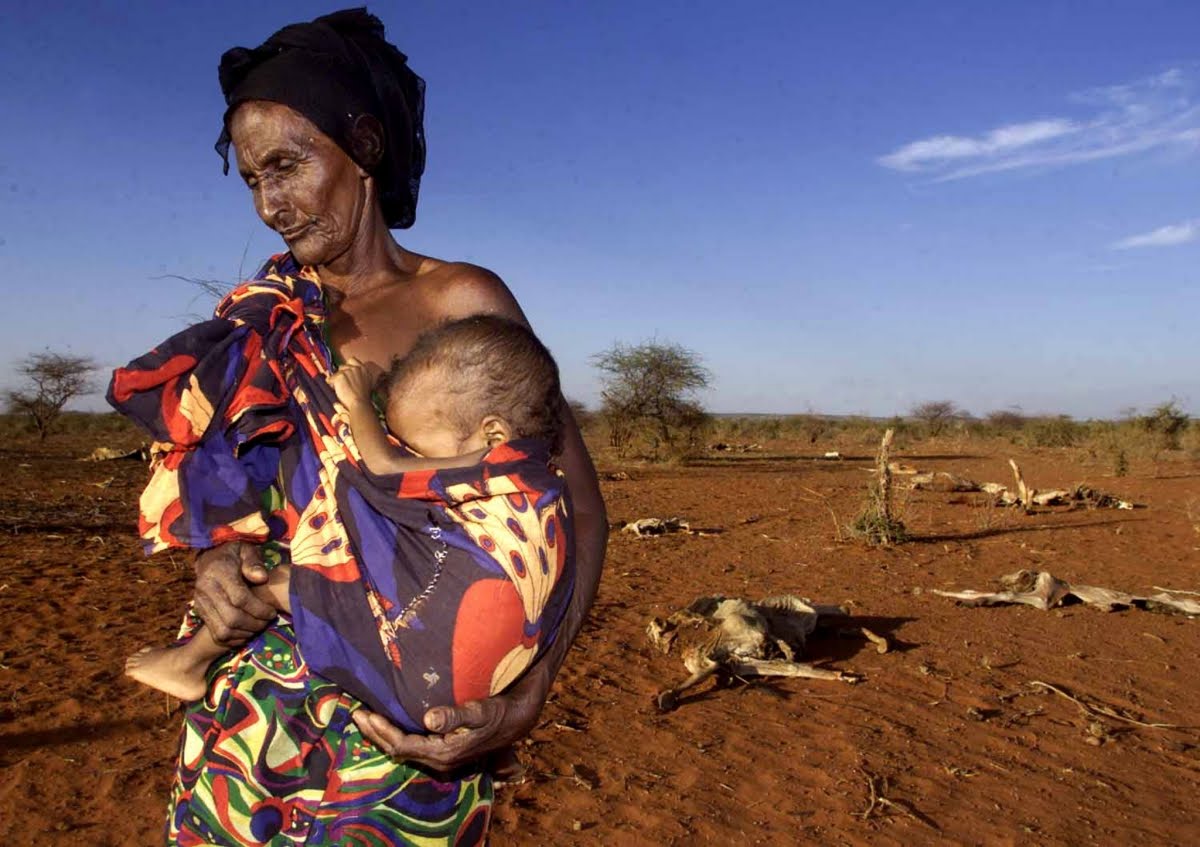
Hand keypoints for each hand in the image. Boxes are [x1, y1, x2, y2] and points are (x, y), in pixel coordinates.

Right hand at [193, 542, 274, 645]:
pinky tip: (247, 630)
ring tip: (259, 626)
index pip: (240, 598)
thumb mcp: (246, 550)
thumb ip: (254, 563)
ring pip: (223, 630)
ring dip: (245, 633)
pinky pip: (217, 634)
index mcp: (218, 572)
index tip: (272, 611)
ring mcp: (200, 603)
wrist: (209, 558)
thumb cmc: (233, 554)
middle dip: (254, 624)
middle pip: (232, 618)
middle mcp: (205, 589)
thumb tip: (262, 578)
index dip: (259, 609)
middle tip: (268, 620)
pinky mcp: (200, 612)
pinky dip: (235, 638)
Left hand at [329, 357, 376, 409]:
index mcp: (364, 369)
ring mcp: (348, 371)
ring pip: (336, 372)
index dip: (348, 366)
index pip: (352, 360)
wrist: (359, 403)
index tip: (346, 373)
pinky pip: (331, 378)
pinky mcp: (341, 375)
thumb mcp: (368, 383)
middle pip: (343, 366)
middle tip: (343, 382)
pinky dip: (331, 383)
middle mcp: (356, 367)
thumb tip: (352, 376)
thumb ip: (362, 376)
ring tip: (339, 387)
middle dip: (341, 373)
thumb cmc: (363, 397)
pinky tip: (334, 389)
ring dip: (336, 379)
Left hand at [351, 664, 549, 771]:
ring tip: (367, 716)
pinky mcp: (443, 748)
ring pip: (403, 748)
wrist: (519, 720)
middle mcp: (439, 759)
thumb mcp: (481, 711)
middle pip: (397, 749)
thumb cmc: (499, 712)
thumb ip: (455, 716)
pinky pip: (412, 744)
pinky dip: (396, 732)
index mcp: (443, 752)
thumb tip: (428, 717)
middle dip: (375, 732)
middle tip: (356, 713)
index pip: (401, 745)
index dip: (380, 731)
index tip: (364, 713)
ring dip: (384, 733)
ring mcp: (441, 756)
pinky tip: (390, 721)